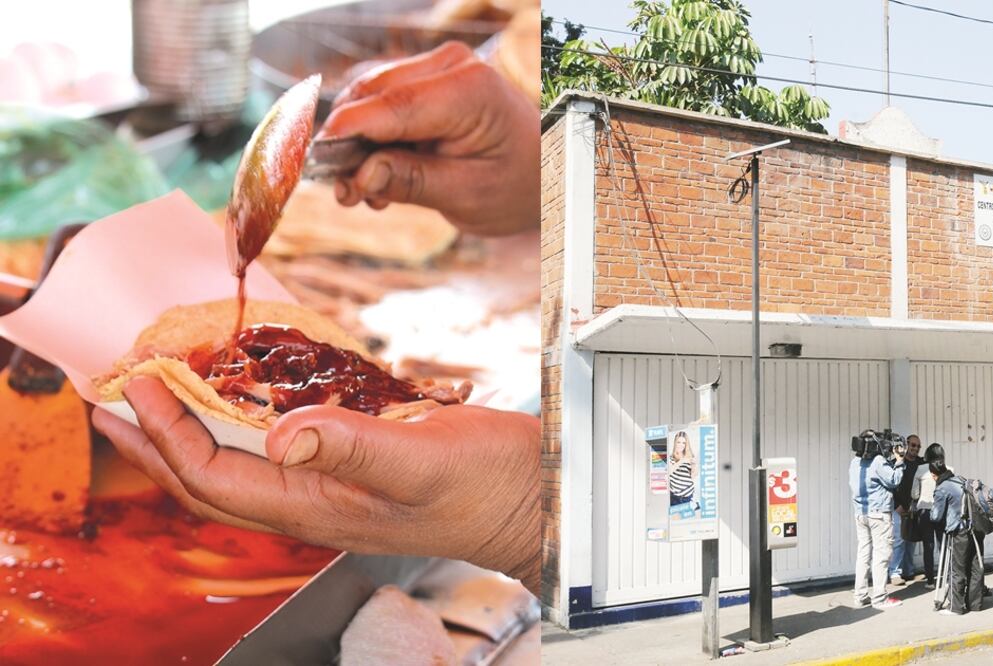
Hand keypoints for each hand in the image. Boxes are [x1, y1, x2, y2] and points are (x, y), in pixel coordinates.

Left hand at [91, 377, 540, 595]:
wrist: (535, 499)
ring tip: (162, 398)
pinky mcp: (355, 470)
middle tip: (115, 401)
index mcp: (319, 507)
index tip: (134, 385)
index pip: (215, 476)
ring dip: (193, 433)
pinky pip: (279, 451)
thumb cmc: (488, 486)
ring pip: (241, 467)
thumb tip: (280, 435)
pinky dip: (245, 423)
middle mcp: (315, 503)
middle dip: (156, 444)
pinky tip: (246, 400)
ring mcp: (334, 490)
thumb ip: (352, 448)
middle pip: (210, 481)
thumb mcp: (423, 460)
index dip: (166, 434)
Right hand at [318, 41, 539, 236]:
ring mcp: (437, 68)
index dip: (346, 134)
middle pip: (371, 96)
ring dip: (356, 145)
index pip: (392, 107)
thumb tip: (361, 175)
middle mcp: (451, 66)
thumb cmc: (518, 184)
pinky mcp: (426, 80)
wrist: (545, 170)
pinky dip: (370, 138)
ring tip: (363, 194)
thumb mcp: (469, 195)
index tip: (317, 165)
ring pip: (368, 98)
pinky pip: (380, 103)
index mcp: (470, 90)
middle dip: (347, 145)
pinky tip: (377, 176)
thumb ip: (413, 182)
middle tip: (346, 196)